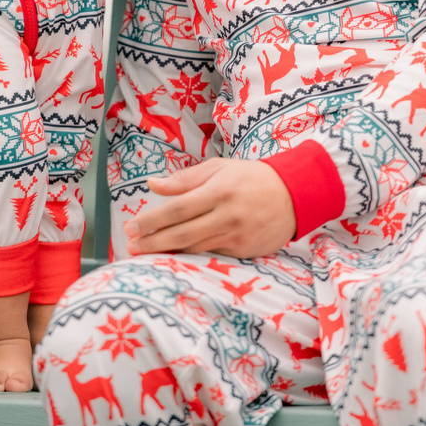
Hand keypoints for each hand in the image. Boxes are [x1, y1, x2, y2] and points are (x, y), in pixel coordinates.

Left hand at [126, 158, 295, 258]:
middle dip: (153, 242)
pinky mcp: (244, 251)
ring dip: (167, 252)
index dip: (151, 220)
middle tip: (130, 247)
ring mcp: (236, 236)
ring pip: (195, 248)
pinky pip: (212, 255)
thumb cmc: (252, 178)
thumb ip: (184, 179)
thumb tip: (152, 184)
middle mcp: (227, 215)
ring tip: (145, 253)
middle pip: (182, 234)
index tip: (131, 227)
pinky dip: (191, 256)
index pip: (177, 209)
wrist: (295, 195)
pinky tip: (174, 257)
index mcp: (218, 191)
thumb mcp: (219, 168)